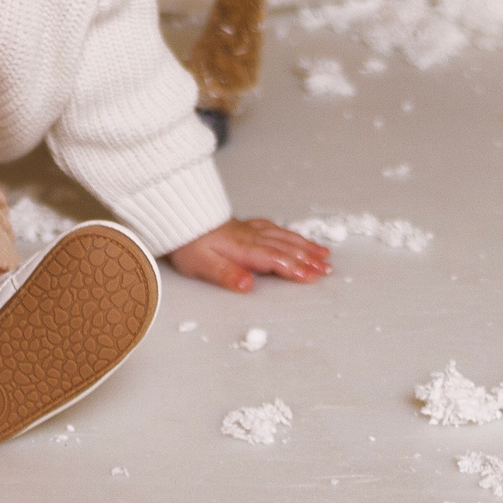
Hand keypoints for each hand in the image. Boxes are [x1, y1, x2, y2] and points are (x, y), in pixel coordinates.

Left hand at [167, 218, 331, 292]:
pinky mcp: (242, 225)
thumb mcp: (202, 265)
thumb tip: (248, 285)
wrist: (175, 217)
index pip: (275, 259)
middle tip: (327, 268)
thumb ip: (227, 274)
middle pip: (285, 248)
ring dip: (304, 245)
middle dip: (308, 258)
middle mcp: (250, 237)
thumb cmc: (187, 244)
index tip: (314, 276)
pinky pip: (272, 227)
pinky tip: (292, 235)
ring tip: (323, 253)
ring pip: (282, 236)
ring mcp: (248, 229)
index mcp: (243, 248)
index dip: (295, 268)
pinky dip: (288, 233)